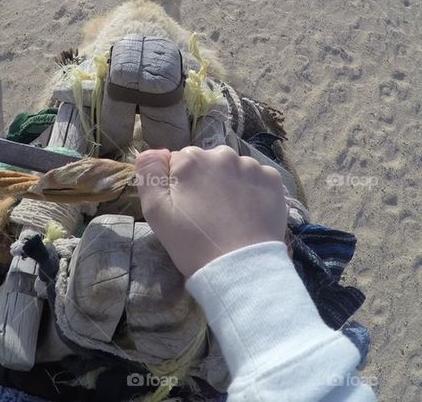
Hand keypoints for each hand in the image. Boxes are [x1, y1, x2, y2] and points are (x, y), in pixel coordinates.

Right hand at [135, 146, 287, 277]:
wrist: (241, 269)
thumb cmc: (193, 243)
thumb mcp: (156, 212)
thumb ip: (148, 174)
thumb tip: (154, 152)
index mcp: (191, 159)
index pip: (177, 162)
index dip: (178, 186)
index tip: (185, 208)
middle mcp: (222, 154)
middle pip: (206, 162)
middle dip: (204, 181)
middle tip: (206, 214)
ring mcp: (251, 165)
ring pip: (232, 169)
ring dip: (228, 184)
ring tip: (228, 215)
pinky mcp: (272, 179)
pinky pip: (256, 177)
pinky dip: (251, 190)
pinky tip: (248, 212)